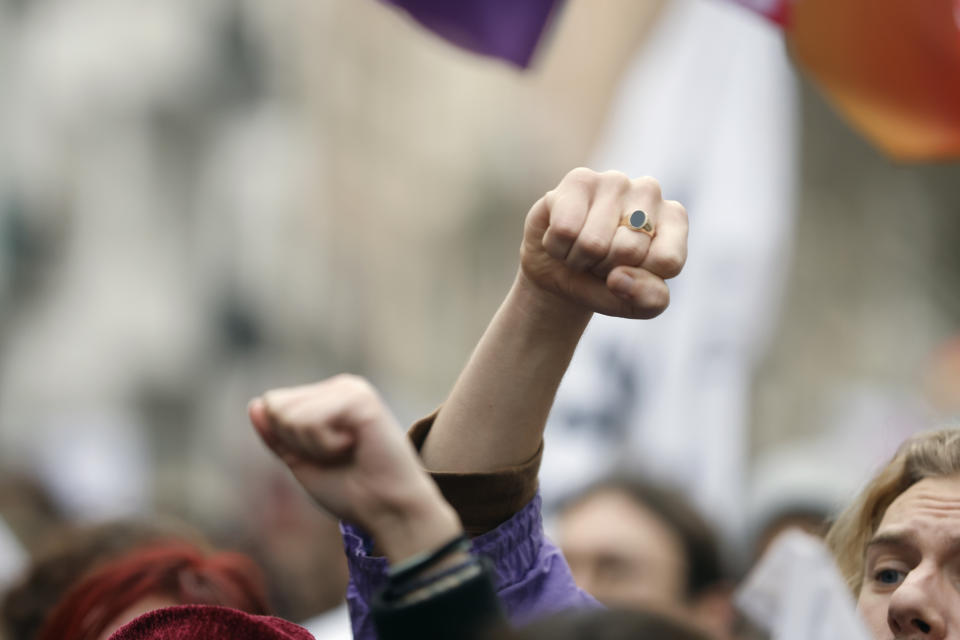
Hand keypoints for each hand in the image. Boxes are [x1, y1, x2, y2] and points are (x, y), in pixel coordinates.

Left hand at [249, 375, 461, 561]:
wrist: (386, 509)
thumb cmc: (350, 491)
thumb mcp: (301, 461)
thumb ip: (278, 435)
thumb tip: (255, 404)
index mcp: (328, 397)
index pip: (273, 404)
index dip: (287, 440)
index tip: (323, 457)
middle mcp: (340, 386)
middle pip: (277, 406)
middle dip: (297, 442)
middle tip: (335, 456)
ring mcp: (352, 390)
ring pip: (290, 414)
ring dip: (313, 446)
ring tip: (347, 452)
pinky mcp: (361, 399)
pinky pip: (312, 420)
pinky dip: (326, 445)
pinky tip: (355, 446)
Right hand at [520, 168, 687, 319]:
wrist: (558, 268)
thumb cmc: (605, 282)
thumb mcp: (636, 303)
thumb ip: (648, 299)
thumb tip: (619, 278)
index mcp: (674, 219)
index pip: (667, 261)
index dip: (640, 281)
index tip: (629, 273)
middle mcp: (649, 192)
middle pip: (628, 250)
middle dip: (605, 269)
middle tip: (600, 261)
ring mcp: (614, 181)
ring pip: (593, 243)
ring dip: (579, 259)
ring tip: (581, 249)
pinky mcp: (578, 180)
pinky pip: (565, 230)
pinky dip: (557, 247)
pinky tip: (563, 237)